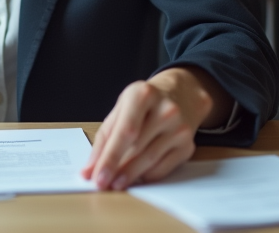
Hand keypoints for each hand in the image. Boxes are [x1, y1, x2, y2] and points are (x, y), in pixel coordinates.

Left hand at [81, 67, 225, 190]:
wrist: (181, 95)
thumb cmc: (144, 103)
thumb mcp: (121, 108)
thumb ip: (104, 138)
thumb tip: (90, 169)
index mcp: (143, 94)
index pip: (126, 132)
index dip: (110, 157)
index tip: (98, 176)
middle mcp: (166, 110)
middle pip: (137, 148)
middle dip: (117, 169)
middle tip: (102, 183)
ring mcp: (180, 129)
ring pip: (150, 161)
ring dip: (130, 176)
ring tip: (116, 183)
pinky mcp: (188, 146)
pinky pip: (162, 168)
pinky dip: (146, 175)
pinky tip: (136, 176)